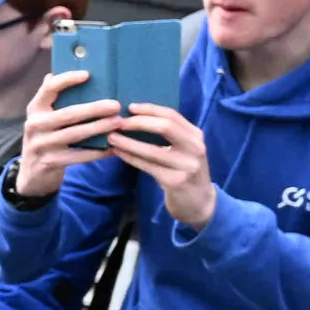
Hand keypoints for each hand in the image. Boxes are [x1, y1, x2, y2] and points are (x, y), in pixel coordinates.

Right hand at [15, 12, 116, 197]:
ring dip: (99, 129)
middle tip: (116, 104)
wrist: (32, 174)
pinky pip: (78, 156)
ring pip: (75, 135)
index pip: (48, 89)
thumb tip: (56, 72)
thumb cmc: (46, 139)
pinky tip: (114, 148)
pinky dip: (98, 152)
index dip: (67, 80)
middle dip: (94, 109)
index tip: (88, 75)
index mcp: (34, 109)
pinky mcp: (49, 162)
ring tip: (119, 123)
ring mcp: (40, 145)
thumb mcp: (43, 118)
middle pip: (67, 114)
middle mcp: (34, 125)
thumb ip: (52, 99)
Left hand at [106, 102, 219, 229]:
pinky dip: (130, 158)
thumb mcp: (183, 148)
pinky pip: (147, 166)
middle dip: (138, 122)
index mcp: (195, 135)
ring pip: (153, 149)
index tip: (129, 107)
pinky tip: (117, 152)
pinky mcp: (175, 181)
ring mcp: (187, 165)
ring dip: (128, 142)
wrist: (199, 202)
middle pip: (166, 127)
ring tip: (111, 137)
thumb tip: (135, 115)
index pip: (172, 115)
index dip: (149, 109)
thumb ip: (168, 134)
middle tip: (117, 122)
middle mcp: (195, 147)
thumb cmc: (183, 170)